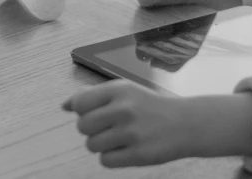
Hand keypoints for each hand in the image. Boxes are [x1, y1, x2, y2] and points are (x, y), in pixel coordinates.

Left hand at [62, 80, 189, 166]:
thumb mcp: (126, 91)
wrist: (186, 123)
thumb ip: (94, 95)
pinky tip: (129, 148)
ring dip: (103, 144)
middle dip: (93, 129)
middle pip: (83, 126)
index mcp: (120, 89)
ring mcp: (131, 132)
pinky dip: (114, 157)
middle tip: (112, 126)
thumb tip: (65, 105)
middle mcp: (124, 108)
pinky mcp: (137, 154)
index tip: (100, 111)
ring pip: (92, 145)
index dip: (84, 111)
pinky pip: (105, 161)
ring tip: (123, 137)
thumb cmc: (150, 107)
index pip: (80, 103)